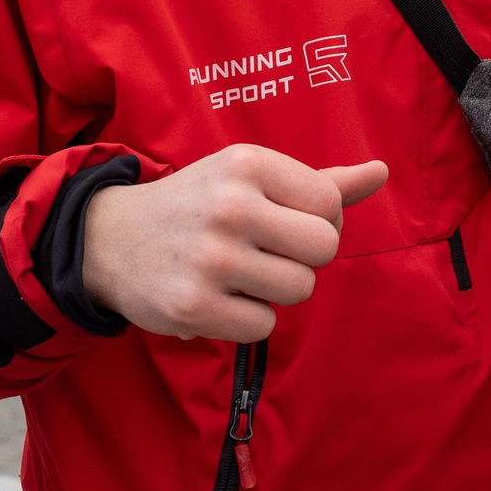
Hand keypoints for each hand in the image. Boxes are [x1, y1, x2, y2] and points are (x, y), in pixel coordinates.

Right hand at [80, 145, 388, 342]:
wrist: (108, 239)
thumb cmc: (200, 204)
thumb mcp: (252, 177)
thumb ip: (321, 182)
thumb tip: (382, 172)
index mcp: (249, 164)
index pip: (331, 207)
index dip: (318, 223)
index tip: (283, 224)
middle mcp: (231, 206)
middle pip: (324, 249)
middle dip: (303, 258)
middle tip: (265, 252)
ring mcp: (211, 259)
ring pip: (299, 290)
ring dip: (277, 290)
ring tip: (239, 273)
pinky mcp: (193, 307)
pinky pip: (263, 326)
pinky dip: (247, 319)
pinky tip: (217, 296)